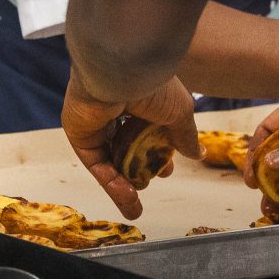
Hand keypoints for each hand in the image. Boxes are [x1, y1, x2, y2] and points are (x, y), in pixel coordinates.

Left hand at [61, 72, 203, 219]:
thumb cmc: (152, 83)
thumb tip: (198, 154)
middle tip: (153, 181)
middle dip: (139, 171)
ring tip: (136, 207)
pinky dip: (111, 183)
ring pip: (110, 160)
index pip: (147, 132)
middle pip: (126, 149)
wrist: (120, 71)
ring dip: (123, 185)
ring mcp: (95, 123)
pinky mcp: (79, 134)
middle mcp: (115, 110)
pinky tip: (128, 198)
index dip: (158, 154)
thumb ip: (184, 135)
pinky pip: (96, 163)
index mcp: (139, 98)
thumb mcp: (179, 112)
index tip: (168, 170)